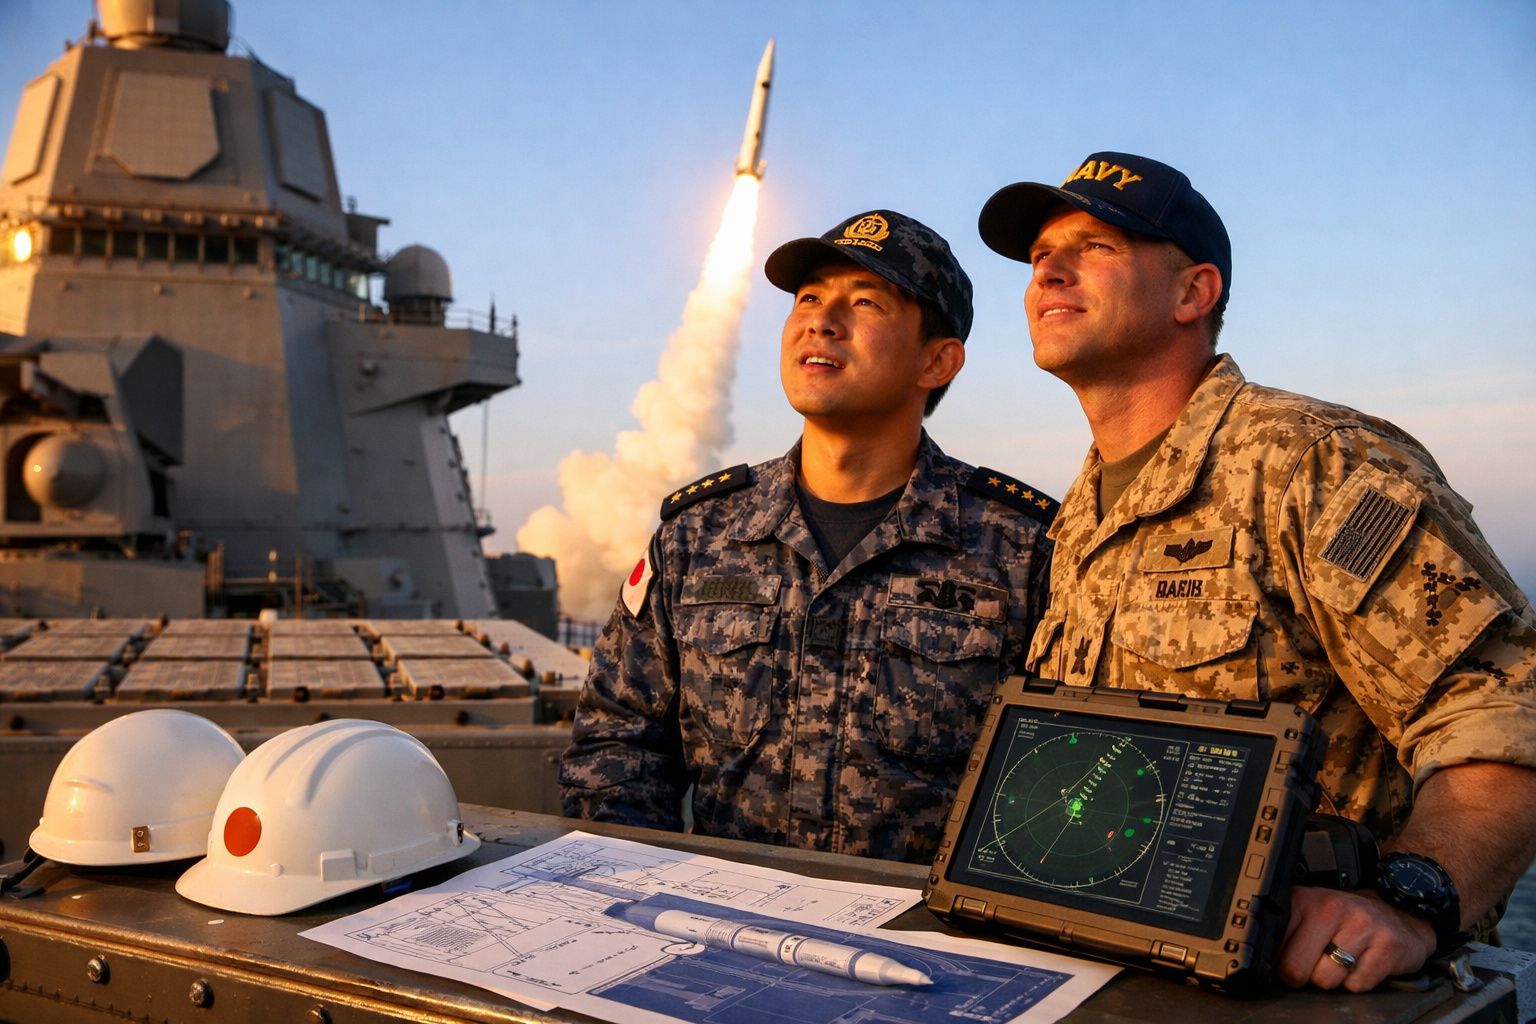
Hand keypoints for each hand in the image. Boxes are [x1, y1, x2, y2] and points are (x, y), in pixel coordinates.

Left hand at [1275, 885, 1436, 991]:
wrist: (1398, 916)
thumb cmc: (1347, 922)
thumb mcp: (1311, 917)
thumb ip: (1286, 935)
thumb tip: (1264, 967)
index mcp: (1304, 899)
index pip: (1273, 947)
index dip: (1279, 963)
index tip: (1289, 961)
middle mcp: (1331, 907)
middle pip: (1296, 968)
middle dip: (1303, 977)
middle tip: (1316, 966)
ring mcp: (1361, 925)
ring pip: (1325, 979)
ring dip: (1332, 980)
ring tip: (1341, 961)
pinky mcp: (1387, 946)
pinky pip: (1356, 986)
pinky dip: (1357, 984)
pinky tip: (1362, 964)